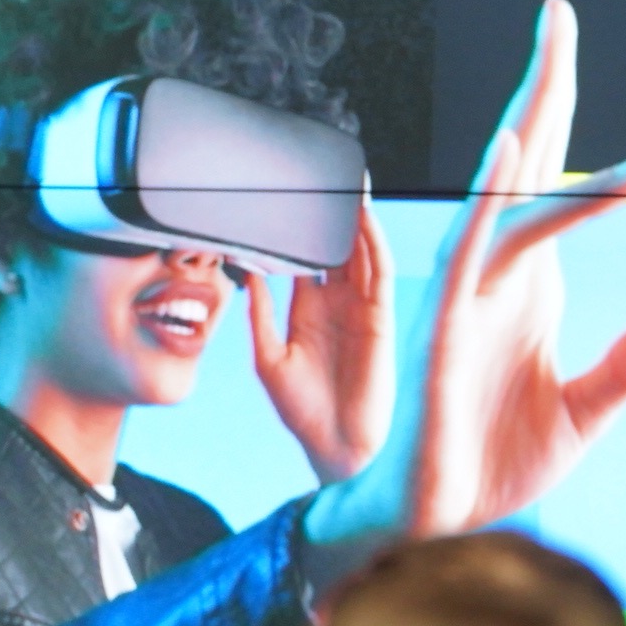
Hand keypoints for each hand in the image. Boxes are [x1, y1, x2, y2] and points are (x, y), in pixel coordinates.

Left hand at [249, 201, 392, 483]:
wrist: (337, 450)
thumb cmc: (303, 412)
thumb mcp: (269, 358)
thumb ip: (261, 313)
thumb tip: (245, 271)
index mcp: (307, 311)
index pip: (303, 257)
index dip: (296, 228)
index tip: (282, 196)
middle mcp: (337, 304)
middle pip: (336, 246)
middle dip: (331, 213)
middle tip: (322, 175)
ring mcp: (361, 309)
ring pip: (359, 252)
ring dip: (355, 219)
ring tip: (348, 183)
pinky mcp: (380, 319)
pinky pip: (377, 273)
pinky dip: (371, 245)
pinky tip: (362, 220)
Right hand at [308, 0, 625, 567]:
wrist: (437, 526)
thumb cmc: (495, 464)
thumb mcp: (585, 413)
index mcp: (521, 281)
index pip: (551, 182)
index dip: (562, 114)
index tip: (569, 43)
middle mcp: (490, 276)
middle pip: (520, 166)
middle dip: (541, 87)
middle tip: (559, 12)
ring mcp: (463, 303)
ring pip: (498, 207)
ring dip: (525, 146)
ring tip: (549, 80)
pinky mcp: (445, 339)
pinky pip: (466, 260)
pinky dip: (487, 208)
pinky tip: (509, 162)